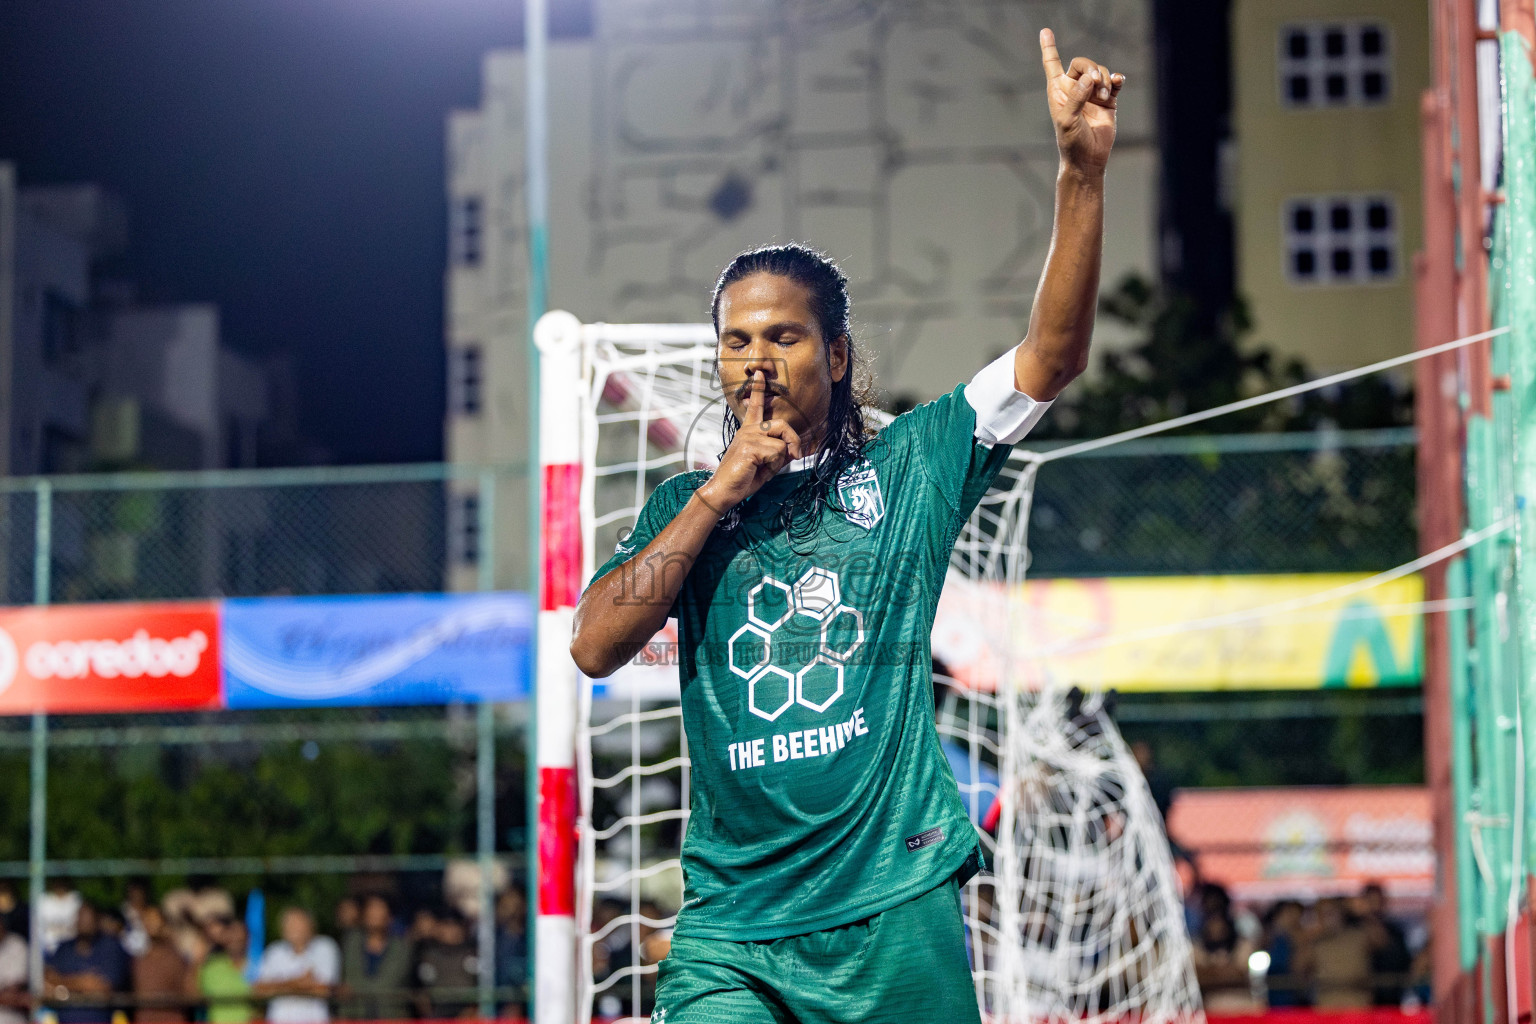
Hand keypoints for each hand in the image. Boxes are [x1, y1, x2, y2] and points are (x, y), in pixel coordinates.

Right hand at [697, 372, 801, 513]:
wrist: (725, 491)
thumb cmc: (744, 478)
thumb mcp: (767, 463)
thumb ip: (779, 453)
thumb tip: (795, 450)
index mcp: (749, 431)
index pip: (754, 405)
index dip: (758, 388)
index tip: (760, 372)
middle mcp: (748, 430)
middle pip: (782, 425)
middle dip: (793, 442)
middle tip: (794, 456)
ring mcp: (748, 436)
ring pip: (782, 442)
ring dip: (781, 459)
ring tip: (766, 467)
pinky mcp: (749, 446)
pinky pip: (777, 453)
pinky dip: (774, 465)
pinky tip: (758, 469)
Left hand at [1039, 28, 1123, 176]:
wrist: (1088, 158)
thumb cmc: (1071, 141)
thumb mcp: (1067, 120)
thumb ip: (1076, 97)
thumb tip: (1089, 77)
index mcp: (1058, 91)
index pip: (1052, 64)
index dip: (1049, 47)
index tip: (1045, 31)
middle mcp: (1074, 89)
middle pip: (1082, 63)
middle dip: (1091, 67)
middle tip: (1095, 81)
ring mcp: (1091, 94)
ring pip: (1100, 71)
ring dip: (1104, 79)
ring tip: (1103, 95)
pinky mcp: (1108, 100)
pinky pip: (1114, 81)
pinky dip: (1117, 79)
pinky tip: (1116, 82)